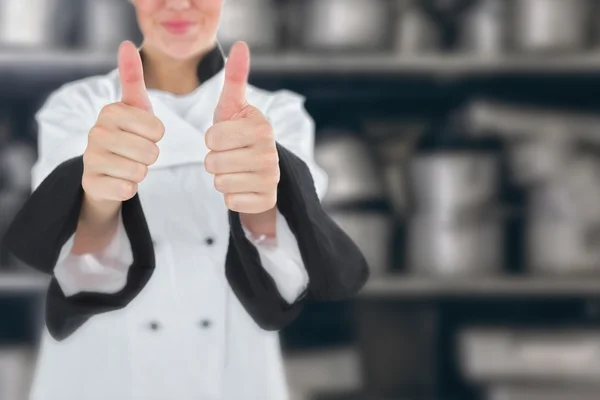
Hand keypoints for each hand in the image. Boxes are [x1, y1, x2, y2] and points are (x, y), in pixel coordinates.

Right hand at [82, 41, 163, 204]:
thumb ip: (133, 78)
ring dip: (141, 172)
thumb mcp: (134, 107)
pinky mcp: (91, 183)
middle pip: (150, 152)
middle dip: (150, 156)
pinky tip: (119, 181)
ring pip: (140, 171)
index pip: (158, 129)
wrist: (104, 173)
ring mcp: (90, 158)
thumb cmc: (126, 135)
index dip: (157, 136)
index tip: (143, 134)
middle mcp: (96, 132)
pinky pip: (127, 189)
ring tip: (128, 165)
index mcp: (110, 111)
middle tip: (136, 153)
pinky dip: (130, 188)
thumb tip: (126, 43)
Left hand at [205, 42, 278, 215]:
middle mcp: (270, 153)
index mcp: (261, 127)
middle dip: (214, 160)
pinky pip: (230, 202)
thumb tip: (241, 45)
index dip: (211, 139)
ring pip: (219, 183)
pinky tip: (241, 187)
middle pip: (213, 162)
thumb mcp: (234, 108)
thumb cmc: (239, 136)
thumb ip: (235, 79)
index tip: (226, 138)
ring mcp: (270, 179)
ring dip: (221, 178)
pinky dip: (231, 197)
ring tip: (234, 171)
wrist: (259, 171)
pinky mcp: (266, 200)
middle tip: (229, 156)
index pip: (212, 137)